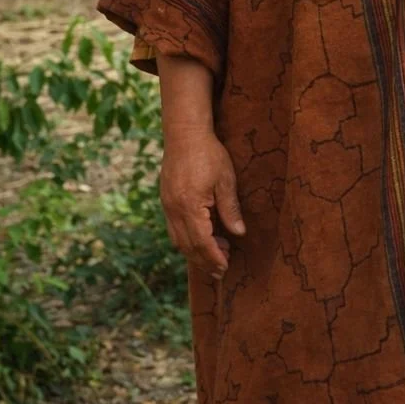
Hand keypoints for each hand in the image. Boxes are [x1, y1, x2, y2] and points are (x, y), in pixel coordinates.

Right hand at [159, 130, 245, 279]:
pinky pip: (174, 229)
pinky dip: (186, 240)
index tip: (225, 268)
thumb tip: (239, 233)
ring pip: (178, 240)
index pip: (202, 242)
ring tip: (215, 255)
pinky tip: (200, 238)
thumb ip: (230, 209)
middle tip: (221, 270)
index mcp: (190, 206)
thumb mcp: (225, 180)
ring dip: (195, 252)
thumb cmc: (208, 154)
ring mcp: (167, 206)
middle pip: (188, 246)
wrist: (184, 134)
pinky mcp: (166, 200)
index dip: (213, 258)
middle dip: (204, 261)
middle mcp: (174, 210)